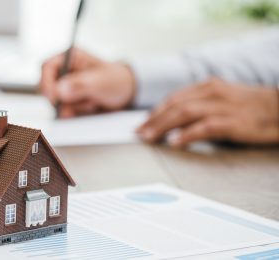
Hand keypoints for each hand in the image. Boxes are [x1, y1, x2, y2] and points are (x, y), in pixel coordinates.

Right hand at [40, 48, 135, 117]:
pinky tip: (91, 105)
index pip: (47, 67)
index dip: (47, 83)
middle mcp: (65, 70)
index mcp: (70, 56)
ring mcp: (66, 85)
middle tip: (83, 102)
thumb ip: (79, 85)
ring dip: (75, 106)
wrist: (126, 92)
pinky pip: (64, 109)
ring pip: (57, 101)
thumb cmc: (117, 80)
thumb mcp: (101, 81)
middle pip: (48, 87)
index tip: (54, 98)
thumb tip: (59, 90)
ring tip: (93, 101)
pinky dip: (77, 111)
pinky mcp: (69, 98)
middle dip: (64, 99)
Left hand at [137, 78, 278, 146]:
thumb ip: (200, 103)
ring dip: (163, 126)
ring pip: (184, 114)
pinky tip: (175, 142)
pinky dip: (187, 135)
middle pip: (174, 106)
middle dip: (153, 120)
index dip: (155, 112)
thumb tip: (174, 118)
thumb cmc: (251, 106)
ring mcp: (222, 106)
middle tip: (139, 133)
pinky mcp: (232, 122)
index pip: (174, 99)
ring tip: (149, 137)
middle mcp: (212, 93)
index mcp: (208, 86)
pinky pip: (204, 127)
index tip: (142, 123)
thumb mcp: (223, 97)